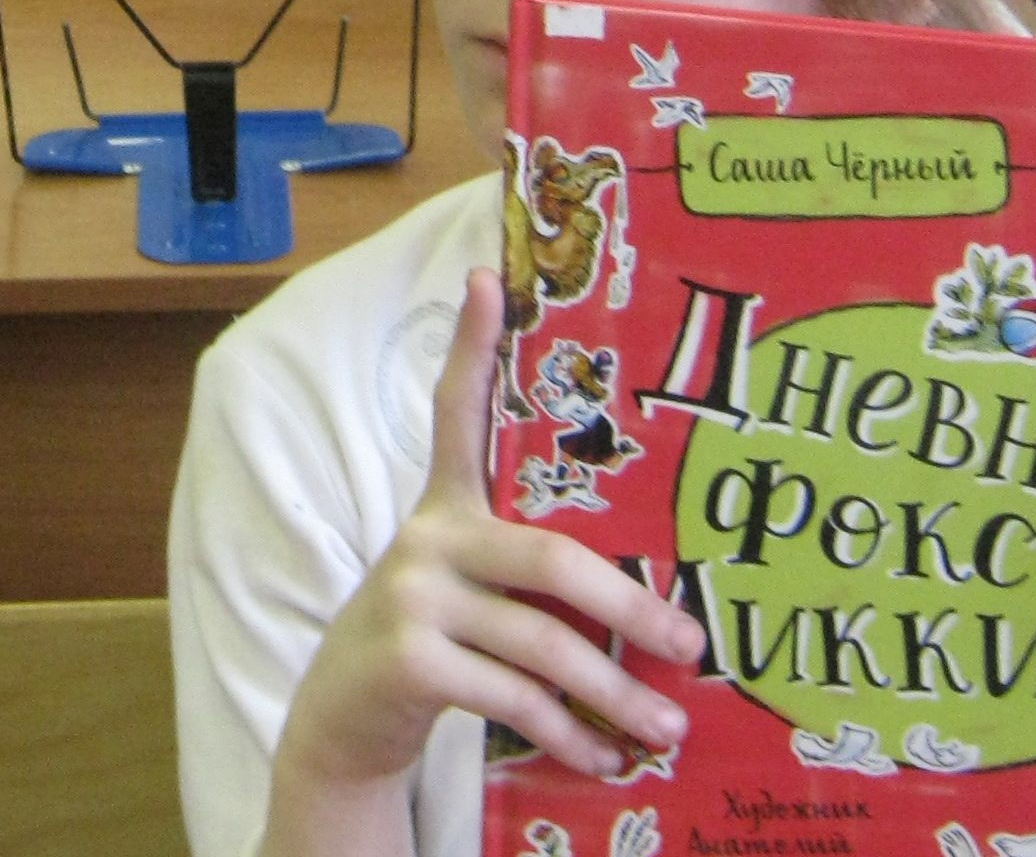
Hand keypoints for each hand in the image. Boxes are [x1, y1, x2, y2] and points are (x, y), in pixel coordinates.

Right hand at [262, 270, 699, 854]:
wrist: (344, 717)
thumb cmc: (434, 642)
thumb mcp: (470, 589)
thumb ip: (532, 575)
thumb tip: (656, 609)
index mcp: (445, 507)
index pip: (456, 412)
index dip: (470, 345)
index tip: (486, 276)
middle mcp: (426, 537)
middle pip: (551, 558)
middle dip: (632, 606)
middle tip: (691, 643)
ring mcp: (412, 594)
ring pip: (542, 643)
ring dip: (614, 694)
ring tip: (666, 727)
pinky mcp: (408, 657)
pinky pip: (514, 697)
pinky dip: (568, 735)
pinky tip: (603, 758)